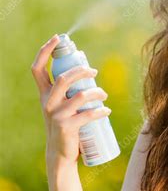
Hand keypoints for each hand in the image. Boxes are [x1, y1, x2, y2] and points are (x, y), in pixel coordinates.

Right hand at [31, 34, 110, 164]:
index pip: (37, 69)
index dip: (44, 51)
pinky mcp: (67, 127)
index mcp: (44, 94)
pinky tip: (106, 111)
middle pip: (64, 78)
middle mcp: (47, 102)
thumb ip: (70, 89)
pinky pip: (88, 114)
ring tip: (104, 96)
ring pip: (81, 95)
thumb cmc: (66, 123)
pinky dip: (101, 111)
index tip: (57, 37)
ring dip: (97, 93)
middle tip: (94, 72)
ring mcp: (56, 115)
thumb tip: (88, 68)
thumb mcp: (62, 104)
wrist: (60, 152)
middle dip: (82, 71)